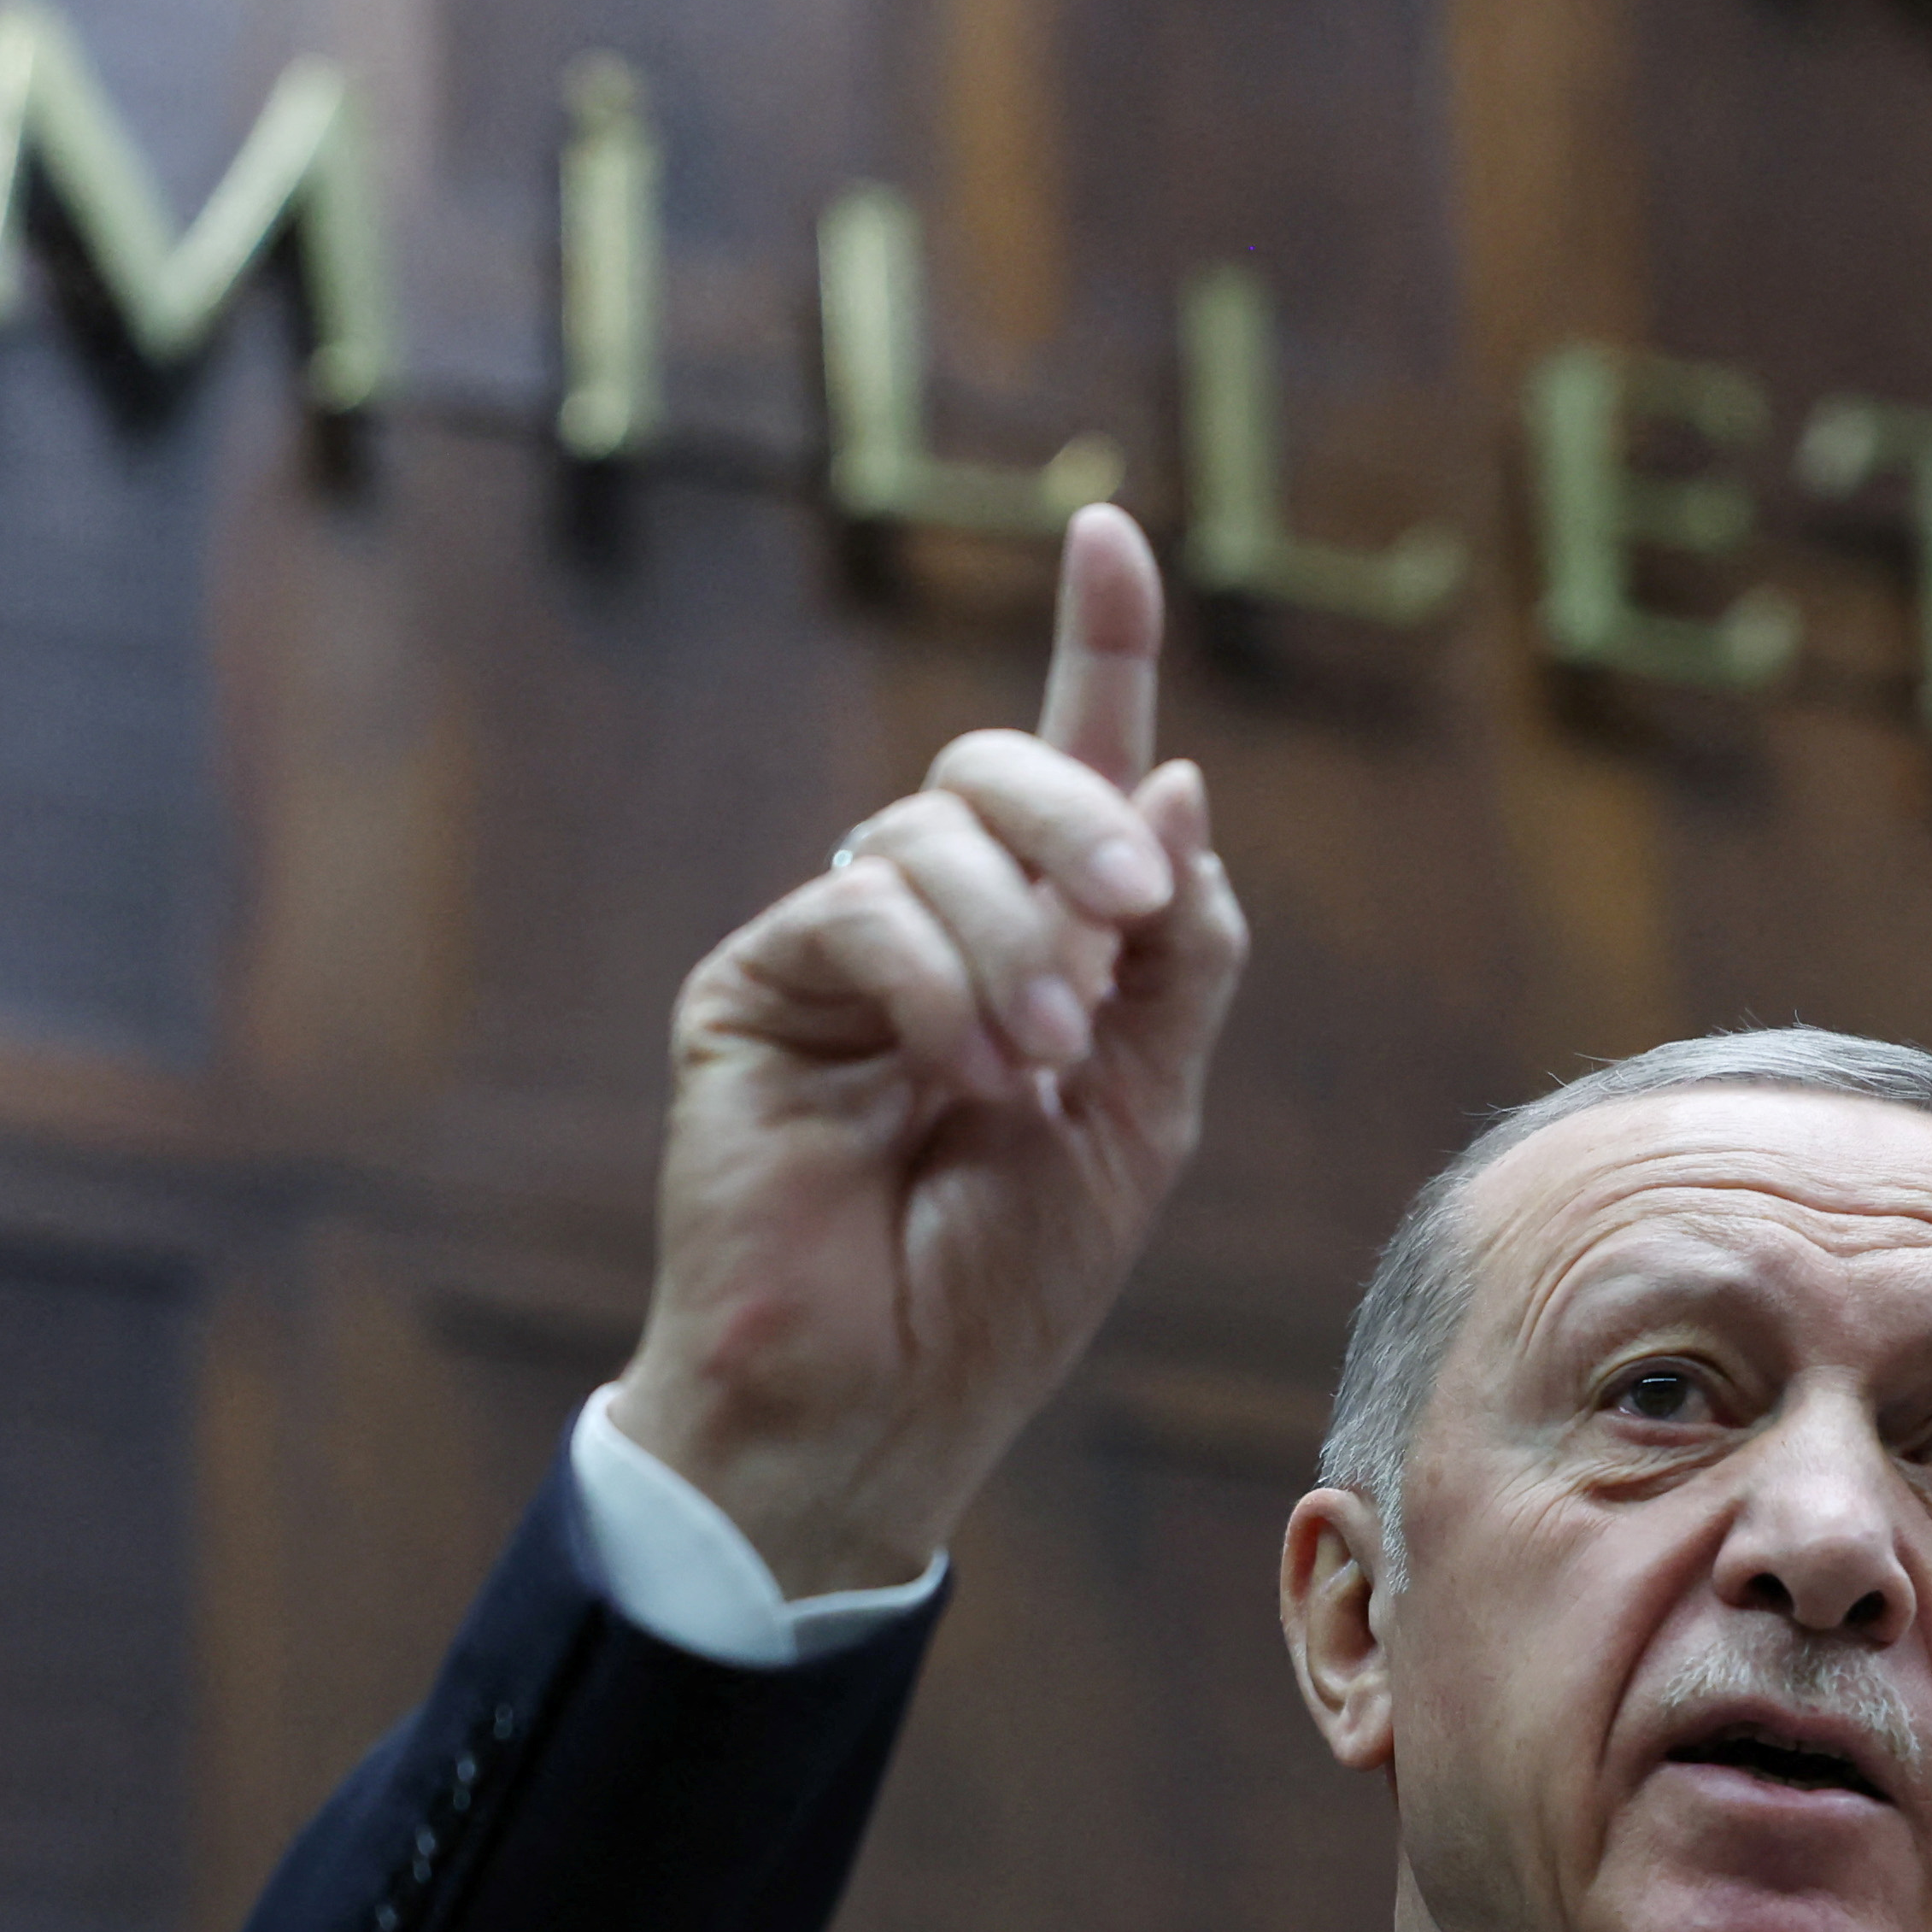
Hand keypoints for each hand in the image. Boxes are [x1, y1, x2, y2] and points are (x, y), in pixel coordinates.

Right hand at [607, 507, 1249, 1592]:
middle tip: (1120, 919)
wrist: (886, 1402)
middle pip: (997, 772)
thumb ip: (1175, 952)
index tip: (1105, 530)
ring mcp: (839, 952)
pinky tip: (959, 1078)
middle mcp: (934, 926)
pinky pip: (857, 908)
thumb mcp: (1148, 1110)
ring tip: (1033, 1070)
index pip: (1071, 762)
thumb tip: (1177, 782)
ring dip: (1015, 944)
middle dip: (1076, 820)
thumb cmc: (1008, 1281)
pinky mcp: (754, 988)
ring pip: (930, 835)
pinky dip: (934, 983)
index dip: (1096, 646)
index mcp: (1041, 943)